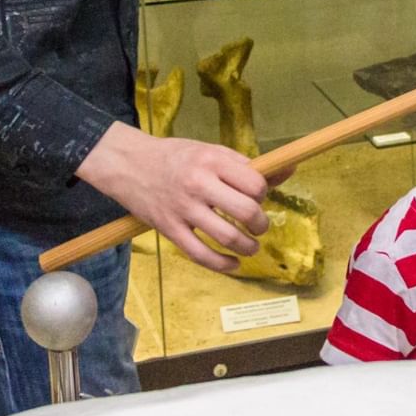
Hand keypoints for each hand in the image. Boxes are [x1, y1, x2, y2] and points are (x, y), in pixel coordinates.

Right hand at [76, 122, 272, 272]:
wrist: (129, 163)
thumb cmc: (175, 156)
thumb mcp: (210, 150)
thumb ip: (245, 164)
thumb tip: (287, 169)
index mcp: (212, 161)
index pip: (254, 184)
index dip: (263, 195)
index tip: (259, 199)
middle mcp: (199, 184)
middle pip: (245, 211)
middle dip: (260, 224)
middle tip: (259, 226)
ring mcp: (183, 209)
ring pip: (226, 236)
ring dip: (247, 246)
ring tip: (250, 246)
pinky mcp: (169, 229)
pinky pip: (200, 254)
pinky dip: (222, 264)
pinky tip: (233, 264)